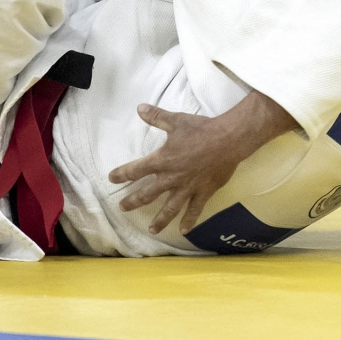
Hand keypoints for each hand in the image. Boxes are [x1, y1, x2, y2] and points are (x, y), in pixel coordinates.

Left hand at [108, 92, 299, 235]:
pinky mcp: (203, 192)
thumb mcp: (176, 121)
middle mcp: (172, 178)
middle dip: (134, 201)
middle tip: (123, 208)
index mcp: (162, 160)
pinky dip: (189, 221)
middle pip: (148, 194)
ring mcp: (187, 188)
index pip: (136, 170)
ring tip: (152, 230)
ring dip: (159, 220)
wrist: (228, 139)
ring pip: (170, 209)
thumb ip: (156, 117)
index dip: (122, 174)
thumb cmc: (201, 130)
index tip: (112, 178)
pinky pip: (194, 210)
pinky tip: (184, 231)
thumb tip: (139, 108)